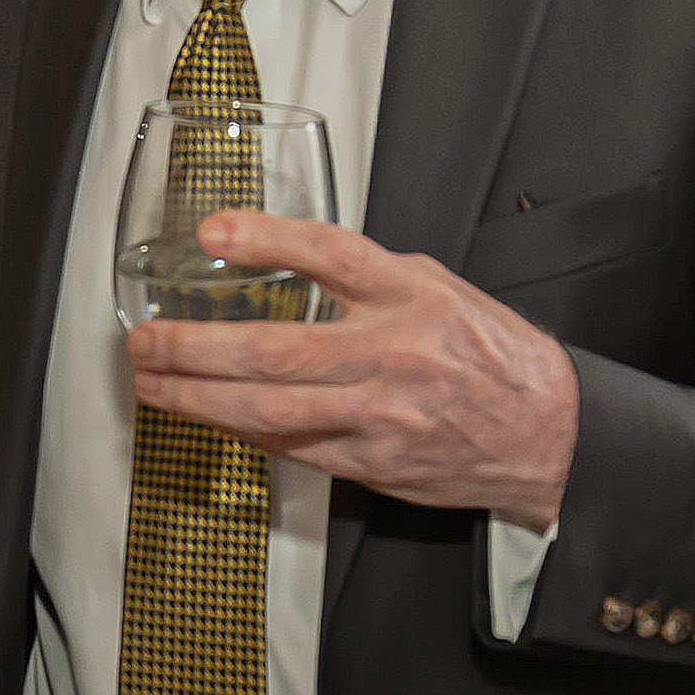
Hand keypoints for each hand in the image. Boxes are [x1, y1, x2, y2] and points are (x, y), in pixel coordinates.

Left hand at [126, 212, 577, 530]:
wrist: (548, 434)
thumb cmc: (490, 355)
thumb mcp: (438, 287)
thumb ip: (367, 276)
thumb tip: (288, 258)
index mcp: (411, 296)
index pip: (331, 255)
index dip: (268, 239)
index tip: (213, 231)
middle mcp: (392, 354)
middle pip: (275, 350)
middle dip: (195, 348)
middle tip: (145, 341)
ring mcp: (379, 415)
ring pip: (270, 411)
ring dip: (198, 399)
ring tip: (152, 384)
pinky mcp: (372, 462)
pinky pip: (290, 447)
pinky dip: (240, 431)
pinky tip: (205, 417)